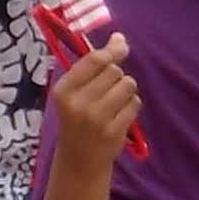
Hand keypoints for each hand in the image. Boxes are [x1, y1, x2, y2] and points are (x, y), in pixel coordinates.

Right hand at [48, 40, 141, 164]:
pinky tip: (119, 115)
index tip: (119, 47)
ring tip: (115, 102)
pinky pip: (134, 104)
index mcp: (63, 90)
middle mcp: (78, 103)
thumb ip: (94, 65)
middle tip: (108, 89)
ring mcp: (96, 119)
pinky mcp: (113, 132)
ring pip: (128, 85)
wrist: (79, 161)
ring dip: (126, 90)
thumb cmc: (77, 120)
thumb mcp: (74, 93)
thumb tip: (119, 38)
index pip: (94, 60)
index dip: (111, 51)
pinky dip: (131, 106)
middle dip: (117, 76)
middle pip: (114, 71)